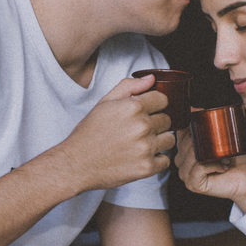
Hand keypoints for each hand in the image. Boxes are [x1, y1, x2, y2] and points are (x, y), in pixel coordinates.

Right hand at [60, 76, 174, 192]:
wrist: (77, 163)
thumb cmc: (89, 133)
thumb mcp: (104, 102)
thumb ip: (129, 87)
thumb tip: (151, 79)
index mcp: (133, 107)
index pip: (163, 100)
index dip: (155, 105)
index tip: (147, 112)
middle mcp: (142, 126)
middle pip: (167, 120)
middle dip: (156, 123)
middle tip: (138, 130)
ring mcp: (146, 148)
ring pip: (169, 140)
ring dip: (159, 141)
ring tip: (141, 144)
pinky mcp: (147, 167)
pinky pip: (165, 161)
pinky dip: (156, 160)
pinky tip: (140, 157)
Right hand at [173, 120, 245, 212]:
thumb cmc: (234, 158)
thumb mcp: (219, 136)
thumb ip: (206, 123)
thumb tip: (193, 108)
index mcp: (184, 150)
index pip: (180, 133)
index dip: (192, 126)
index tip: (207, 124)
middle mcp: (181, 162)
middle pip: (185, 144)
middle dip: (204, 141)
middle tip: (221, 147)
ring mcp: (185, 174)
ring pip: (191, 156)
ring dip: (210, 155)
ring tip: (224, 158)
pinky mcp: (192, 184)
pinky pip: (198, 168)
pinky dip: (212, 165)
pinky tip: (222, 166)